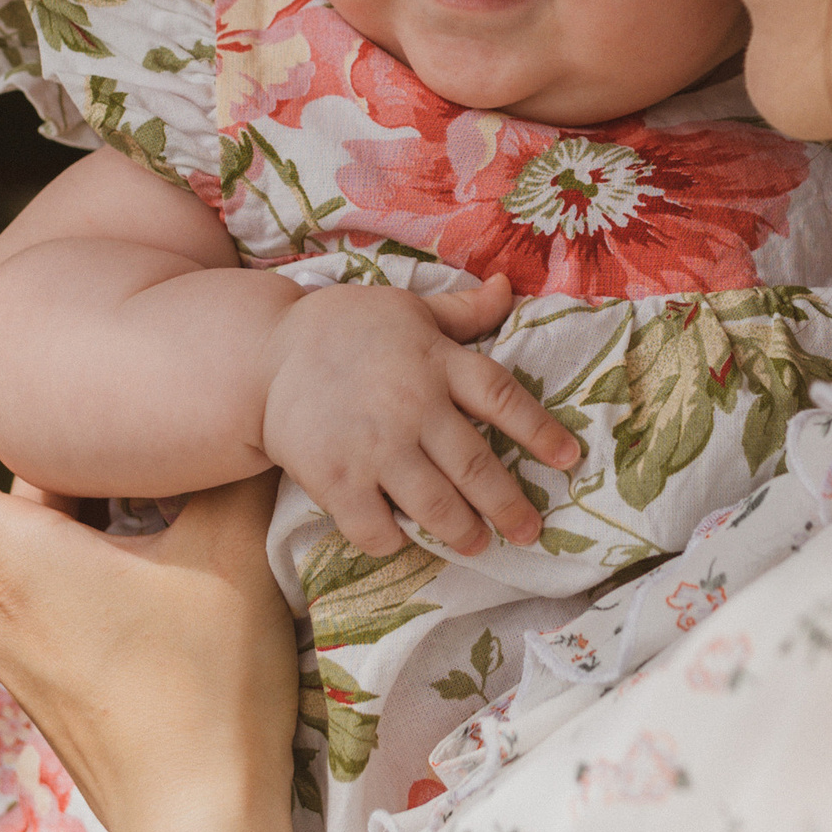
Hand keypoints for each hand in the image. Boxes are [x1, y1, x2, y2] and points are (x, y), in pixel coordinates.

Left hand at [0, 373, 299, 831]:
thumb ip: (224, 469)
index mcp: (10, 565)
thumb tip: (237, 409)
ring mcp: (16, 662)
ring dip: (101, 524)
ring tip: (186, 511)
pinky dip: (103, 576)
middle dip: (75, 464)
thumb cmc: (209, 687)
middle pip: (7, 504)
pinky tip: (180, 582)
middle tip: (156, 438)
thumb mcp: (231, 553)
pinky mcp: (51, 697)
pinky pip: (58, 607)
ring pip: (42, 557)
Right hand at [258, 273, 582, 557]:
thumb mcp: (406, 309)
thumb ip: (461, 311)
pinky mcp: (335, 478)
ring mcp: (374, 446)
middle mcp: (412, 405)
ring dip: (462, 531)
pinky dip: (395, 541)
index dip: (540, 432)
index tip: (568, 460)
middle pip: (476, 464)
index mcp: (436, 361)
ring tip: (477, 543)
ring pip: (435, 504)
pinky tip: (405, 540)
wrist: (264, 352)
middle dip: (509, 504)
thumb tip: (506, 288)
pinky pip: (376, 526)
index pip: (502, 398)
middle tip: (529, 531)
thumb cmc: (344, 328)